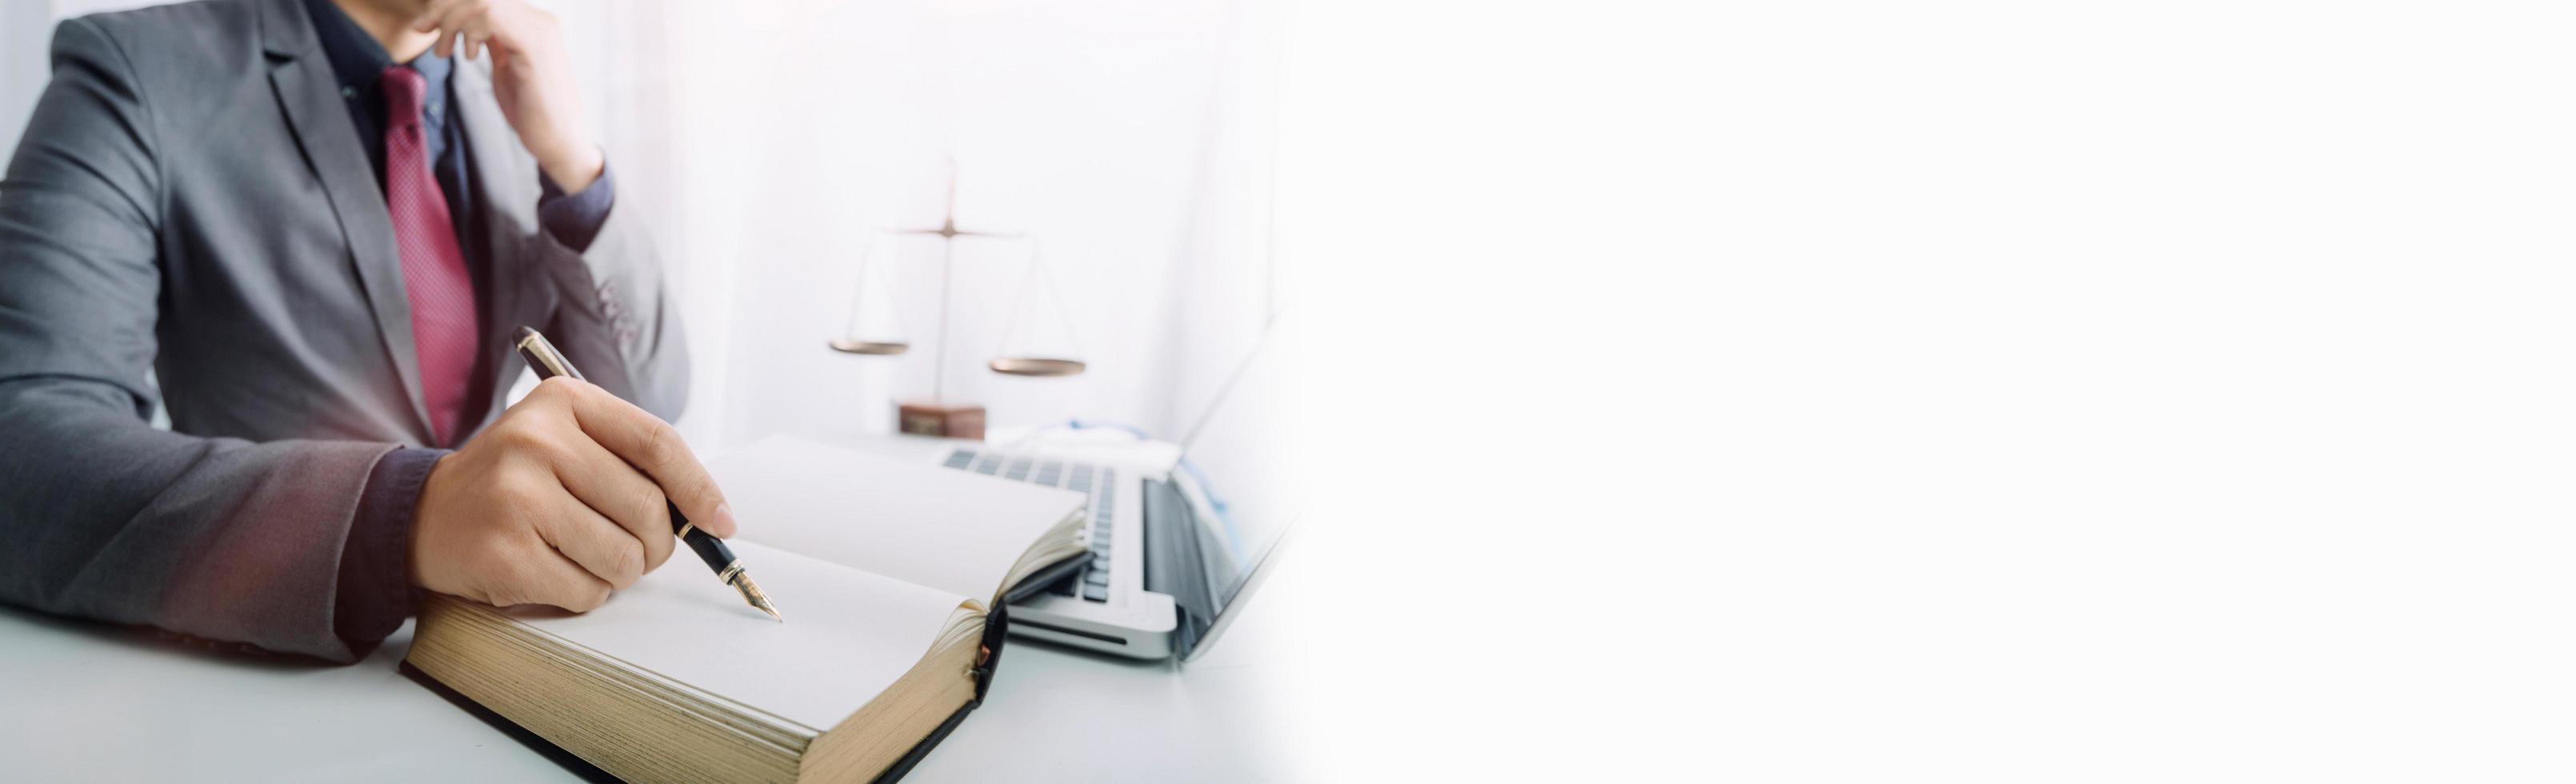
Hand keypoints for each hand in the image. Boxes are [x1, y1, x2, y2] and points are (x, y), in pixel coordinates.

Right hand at [411, 377, 736, 610]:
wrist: (425, 514)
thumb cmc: (517, 481)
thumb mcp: (569, 442)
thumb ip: (633, 462)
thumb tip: (711, 515)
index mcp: (565, 402)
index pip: (658, 443)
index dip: (700, 489)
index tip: (722, 522)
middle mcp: (537, 440)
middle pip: (648, 509)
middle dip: (655, 544)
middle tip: (633, 549)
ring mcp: (517, 497)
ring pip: (623, 557)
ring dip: (618, 572)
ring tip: (582, 555)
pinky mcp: (504, 553)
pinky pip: (587, 591)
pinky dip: (585, 593)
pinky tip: (553, 572)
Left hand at [412, 0, 603, 191]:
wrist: (561, 143)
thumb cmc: (534, 111)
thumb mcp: (508, 67)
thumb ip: (495, 43)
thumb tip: (472, 27)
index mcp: (534, 23)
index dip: (450, 5)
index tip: (425, 25)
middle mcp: (541, 20)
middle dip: (443, 8)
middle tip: (422, 29)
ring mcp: (541, 31)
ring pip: (482, 1)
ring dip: (451, 21)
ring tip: (444, 49)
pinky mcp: (535, 47)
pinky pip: (490, 18)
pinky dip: (469, 31)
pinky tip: (469, 55)